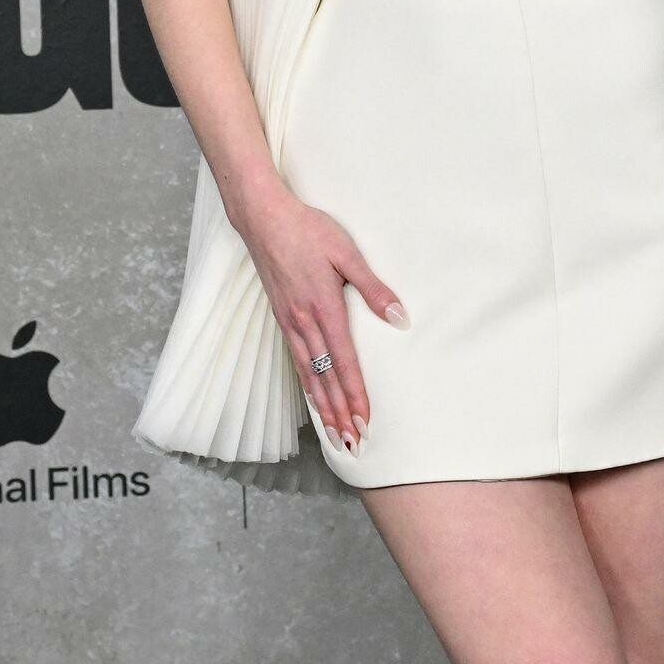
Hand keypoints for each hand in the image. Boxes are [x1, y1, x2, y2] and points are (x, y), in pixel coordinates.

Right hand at [235, 185, 406, 454]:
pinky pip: (297, 361)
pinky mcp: (282, 317)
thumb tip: (399, 317)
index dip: (355, 394)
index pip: (344, 363)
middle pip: (325, 378)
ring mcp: (290, 323)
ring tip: (334, 432)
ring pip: (308, 374)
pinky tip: (313, 396)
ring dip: (322, 406)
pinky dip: (307, 385)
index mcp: (324, 308)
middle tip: (352, 443)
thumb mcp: (347, 253)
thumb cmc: (309, 231)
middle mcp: (304, 323)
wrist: (264, 220)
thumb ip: (373, 288)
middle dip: (339, 412)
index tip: (365, 420)